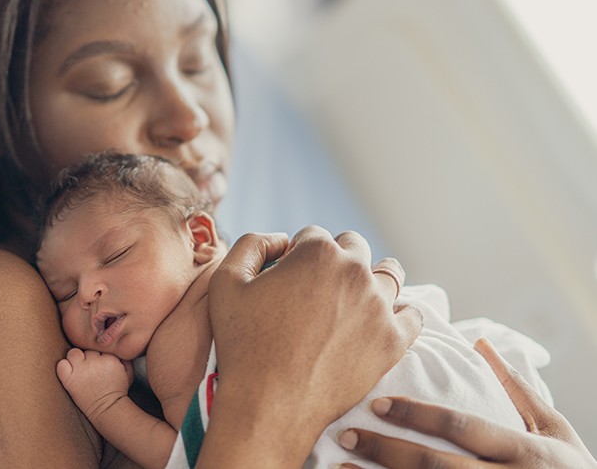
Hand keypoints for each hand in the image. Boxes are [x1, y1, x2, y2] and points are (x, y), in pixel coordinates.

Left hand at [56, 348, 133, 420]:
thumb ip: (124, 357)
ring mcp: (81, 370)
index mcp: (109, 357)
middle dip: (88, 357)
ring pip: (73, 353)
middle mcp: (94, 361)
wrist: (109, 408)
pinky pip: (61, 365)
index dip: (98, 354)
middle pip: (86, 349)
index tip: (99, 362)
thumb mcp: (128, 372)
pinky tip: (69, 373)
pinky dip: (63, 367)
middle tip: (90, 367)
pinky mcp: (70, 380)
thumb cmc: (118, 390)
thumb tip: (117, 347)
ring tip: (79, 368)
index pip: (99, 345)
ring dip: (75, 359)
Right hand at [200, 228, 422, 467]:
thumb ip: (251, 244)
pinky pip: (412, 315)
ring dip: (372, 279)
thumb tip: (282, 239)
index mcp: (317, 252)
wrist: (269, 404)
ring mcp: (378, 306)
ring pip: (389, 274)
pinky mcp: (393, 341)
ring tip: (353, 299)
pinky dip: (399, 315)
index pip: (314, 235)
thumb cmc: (244, 343)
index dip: (299, 253)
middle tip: (318, 290)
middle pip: (354, 247)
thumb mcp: (226, 281)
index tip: (291, 277)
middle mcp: (354, 271)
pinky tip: (379, 323)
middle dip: (335, 260)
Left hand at [338, 338, 596, 467]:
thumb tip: (481, 342)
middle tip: (346, 435)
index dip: (418, 415)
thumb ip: (519, 390)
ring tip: (340, 468)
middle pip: (435, 465)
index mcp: (523, 450)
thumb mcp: (555, 430)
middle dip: (386, 451)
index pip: (463, 427)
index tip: (377, 403)